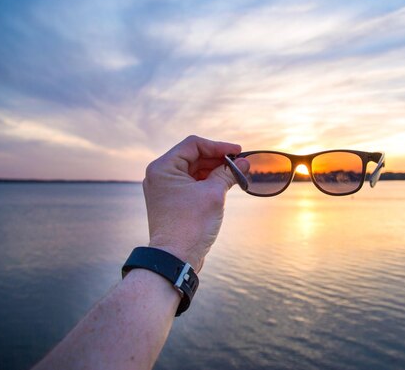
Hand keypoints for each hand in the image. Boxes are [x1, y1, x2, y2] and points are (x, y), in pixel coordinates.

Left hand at [142, 135, 248, 271]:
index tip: (238, 152)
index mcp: (163, 168)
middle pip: (194, 157)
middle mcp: (160, 176)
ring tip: (237, 176)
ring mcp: (165, 190)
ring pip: (194, 171)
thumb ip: (228, 173)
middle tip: (241, 165)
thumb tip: (243, 162)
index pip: (194, 145)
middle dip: (219, 160)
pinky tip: (225, 185)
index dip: (219, 146)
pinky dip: (208, 183)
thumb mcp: (214, 194)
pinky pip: (192, 184)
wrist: (176, 259)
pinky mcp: (172, 202)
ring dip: (215, 171)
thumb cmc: (191, 225)